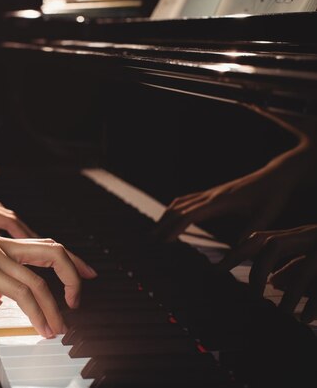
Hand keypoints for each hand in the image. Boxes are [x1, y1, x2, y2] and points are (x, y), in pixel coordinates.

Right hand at [0, 229, 97, 336]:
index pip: (43, 245)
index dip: (69, 259)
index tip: (83, 275)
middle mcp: (0, 244)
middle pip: (54, 252)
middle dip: (75, 274)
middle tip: (81, 299)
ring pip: (40, 278)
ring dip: (56, 307)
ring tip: (60, 328)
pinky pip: (22, 292)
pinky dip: (37, 312)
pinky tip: (41, 326)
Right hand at [154, 108, 315, 242]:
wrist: (276, 175)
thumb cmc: (272, 195)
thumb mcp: (266, 215)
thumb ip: (250, 232)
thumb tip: (238, 250)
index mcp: (221, 201)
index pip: (190, 215)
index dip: (175, 228)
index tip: (163, 241)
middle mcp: (211, 195)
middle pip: (178, 209)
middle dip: (162, 225)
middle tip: (149, 241)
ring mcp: (209, 193)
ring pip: (179, 203)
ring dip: (165, 217)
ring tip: (154, 233)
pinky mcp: (211, 193)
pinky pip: (185, 200)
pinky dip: (173, 210)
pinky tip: (169, 218)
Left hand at [218, 224, 316, 321]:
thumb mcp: (312, 260)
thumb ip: (292, 269)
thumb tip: (272, 282)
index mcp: (298, 235)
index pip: (259, 239)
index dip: (237, 253)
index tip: (216, 271)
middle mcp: (310, 236)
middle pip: (274, 246)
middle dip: (259, 272)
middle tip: (253, 297)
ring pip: (304, 269)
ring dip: (290, 295)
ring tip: (281, 316)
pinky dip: (314, 304)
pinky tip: (305, 319)